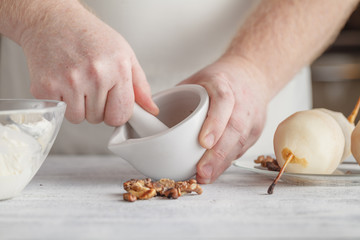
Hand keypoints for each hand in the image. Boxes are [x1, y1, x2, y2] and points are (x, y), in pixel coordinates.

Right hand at [19, 1, 157, 125]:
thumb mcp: (124, 54)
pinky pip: (60, 111)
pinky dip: (61, 101)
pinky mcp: (45, 87)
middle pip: (99, 119)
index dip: (116, 111)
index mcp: (117, 69)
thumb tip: (151, 109)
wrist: (52, 20)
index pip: (121, 115)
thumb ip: (140, 85)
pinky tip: (63, 81)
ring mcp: (69, 82)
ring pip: (78, 118)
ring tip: (77, 82)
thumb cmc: (89, 35)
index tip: (111, 102)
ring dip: (78, 106)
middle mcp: (95, 75)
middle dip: (96, 107)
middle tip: (91, 84)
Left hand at [180, 55, 269, 182]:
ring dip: (221, 163)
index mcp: (222, 83)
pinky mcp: (255, 131)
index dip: (215, 122)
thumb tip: (145, 117)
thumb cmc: (218, 79)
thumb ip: (175, 96)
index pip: (223, 101)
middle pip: (234, 129)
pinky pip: (241, 149)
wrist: (251, 74)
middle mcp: (241, 101)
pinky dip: (227, 162)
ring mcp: (251, 117)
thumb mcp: (196, 80)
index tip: (203, 142)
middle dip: (217, 154)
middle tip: (201, 172)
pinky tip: (214, 172)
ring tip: (205, 176)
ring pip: (239, 143)